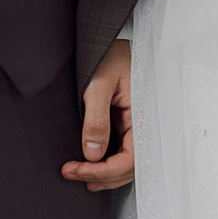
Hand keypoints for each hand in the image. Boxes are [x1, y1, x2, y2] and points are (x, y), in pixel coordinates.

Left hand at [63, 36, 132, 192]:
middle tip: (71, 173)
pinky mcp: (131, 124)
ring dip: (105, 175)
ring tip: (81, 176)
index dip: (103, 171)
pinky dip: (110, 165)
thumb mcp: (99, 83)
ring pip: (129, 164)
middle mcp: (146, 126)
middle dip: (100, 176)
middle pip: (130, 168)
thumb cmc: (111, 56)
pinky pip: (125, 152)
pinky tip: (93, 165)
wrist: (113, 41)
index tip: (76, 169)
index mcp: (145, 118)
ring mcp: (140, 127)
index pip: (130, 160)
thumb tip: (92, 153)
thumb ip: (96, 118)